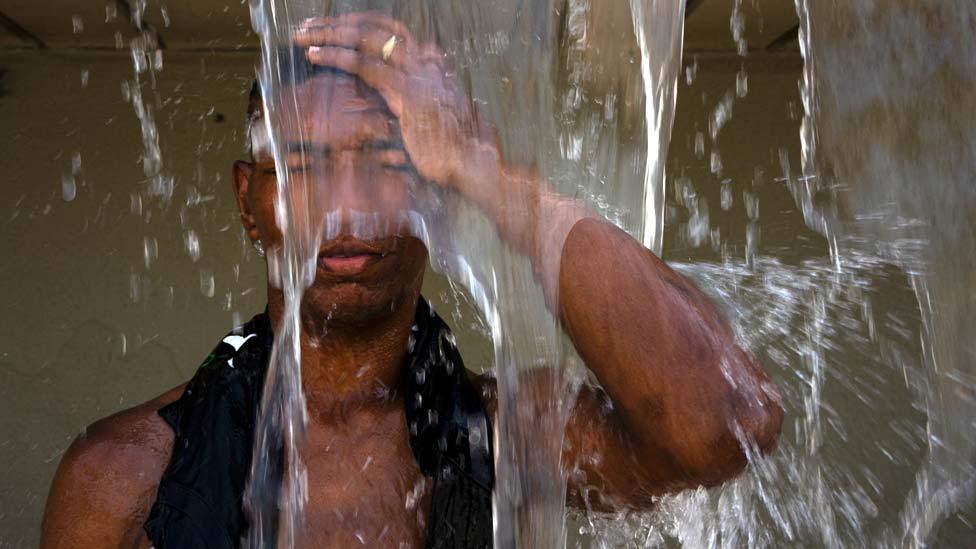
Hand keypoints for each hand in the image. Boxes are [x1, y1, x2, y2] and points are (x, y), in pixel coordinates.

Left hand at [294, 12, 499, 189]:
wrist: (474, 163)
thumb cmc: (452, 150)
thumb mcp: (428, 119)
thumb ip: (407, 103)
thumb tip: (388, 103)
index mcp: (431, 63)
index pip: (389, 30)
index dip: (357, 25)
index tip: (332, 29)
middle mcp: (426, 60)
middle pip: (376, 27)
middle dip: (339, 23)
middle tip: (310, 25)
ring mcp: (418, 73)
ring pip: (366, 38)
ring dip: (330, 34)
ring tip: (304, 35)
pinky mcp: (409, 91)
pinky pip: (365, 64)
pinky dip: (335, 56)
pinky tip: (314, 55)